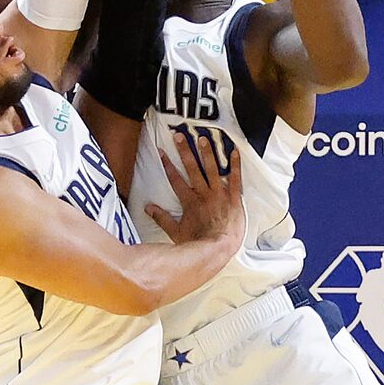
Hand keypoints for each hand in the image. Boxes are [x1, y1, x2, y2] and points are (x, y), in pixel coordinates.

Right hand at [146, 130, 243, 248]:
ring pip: (211, 169)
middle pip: (192, 168)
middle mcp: (203, 194)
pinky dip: (235, 165)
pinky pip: (235, 178)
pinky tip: (234, 151)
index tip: (162, 151)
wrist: (219, 249)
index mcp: (189, 201)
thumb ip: (162, 218)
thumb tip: (148, 208)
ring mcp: (218, 194)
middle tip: (180, 135)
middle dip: (185, 151)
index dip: (168, 164)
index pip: (175, 179)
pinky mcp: (233, 198)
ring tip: (203, 138)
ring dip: (207, 153)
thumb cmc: (198, 242)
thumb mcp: (176, 232)